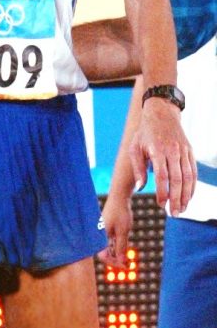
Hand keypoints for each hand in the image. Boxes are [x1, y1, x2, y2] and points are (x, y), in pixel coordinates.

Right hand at [98, 189, 132, 268]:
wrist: (119, 196)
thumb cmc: (121, 212)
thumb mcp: (123, 231)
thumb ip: (121, 247)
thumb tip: (122, 262)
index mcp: (101, 236)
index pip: (103, 256)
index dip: (113, 263)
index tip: (125, 266)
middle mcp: (100, 234)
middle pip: (105, 253)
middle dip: (116, 260)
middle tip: (128, 265)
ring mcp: (103, 231)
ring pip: (108, 248)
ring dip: (117, 254)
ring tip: (127, 259)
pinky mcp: (107, 228)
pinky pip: (110, 242)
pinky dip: (117, 247)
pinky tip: (125, 248)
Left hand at [129, 98, 196, 214]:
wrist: (161, 113)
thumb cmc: (145, 133)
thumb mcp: (135, 147)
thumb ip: (138, 168)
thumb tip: (140, 188)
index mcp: (158, 149)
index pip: (162, 175)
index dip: (163, 192)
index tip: (161, 205)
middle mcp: (172, 150)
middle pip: (177, 179)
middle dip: (176, 199)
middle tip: (174, 213)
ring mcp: (183, 150)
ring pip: (188, 177)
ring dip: (186, 195)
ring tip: (182, 209)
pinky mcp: (190, 151)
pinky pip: (193, 171)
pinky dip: (192, 186)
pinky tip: (189, 197)